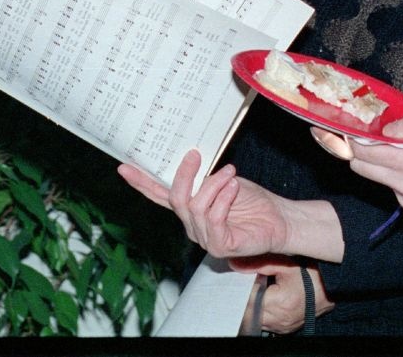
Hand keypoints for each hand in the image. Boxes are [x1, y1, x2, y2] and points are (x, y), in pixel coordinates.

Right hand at [117, 150, 290, 258]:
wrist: (279, 218)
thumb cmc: (252, 200)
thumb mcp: (221, 181)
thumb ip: (202, 178)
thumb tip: (188, 158)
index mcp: (189, 208)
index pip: (159, 195)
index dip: (141, 182)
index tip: (123, 166)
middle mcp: (192, 225)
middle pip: (176, 198)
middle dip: (185, 175)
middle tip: (195, 155)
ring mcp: (205, 239)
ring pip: (196, 206)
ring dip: (214, 184)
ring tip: (230, 174)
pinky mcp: (221, 247)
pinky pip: (213, 219)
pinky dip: (223, 198)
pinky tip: (234, 188)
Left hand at [231, 257, 334, 333]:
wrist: (330, 290)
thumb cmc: (311, 277)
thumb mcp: (284, 265)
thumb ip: (258, 264)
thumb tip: (235, 263)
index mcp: (279, 303)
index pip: (247, 299)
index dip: (240, 287)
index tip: (237, 278)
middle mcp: (279, 320)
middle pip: (248, 312)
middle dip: (243, 298)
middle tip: (243, 284)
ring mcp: (281, 327)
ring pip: (255, 320)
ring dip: (251, 307)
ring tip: (254, 291)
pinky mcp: (284, 329)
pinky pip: (265, 323)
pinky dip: (261, 313)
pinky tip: (264, 300)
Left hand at [345, 115, 402, 228]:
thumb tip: (388, 128)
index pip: (362, 152)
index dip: (352, 137)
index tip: (352, 126)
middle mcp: (402, 186)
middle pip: (360, 168)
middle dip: (359, 150)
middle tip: (370, 135)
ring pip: (376, 178)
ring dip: (379, 162)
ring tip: (399, 148)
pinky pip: (394, 188)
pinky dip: (396, 175)